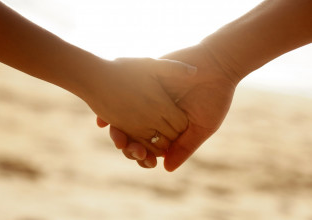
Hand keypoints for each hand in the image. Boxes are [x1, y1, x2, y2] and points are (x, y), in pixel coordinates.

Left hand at [98, 43, 238, 169]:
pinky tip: (103, 120)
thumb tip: (166, 168)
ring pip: (125, 118)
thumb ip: (185, 146)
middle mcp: (154, 114)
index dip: (143, 154)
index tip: (143, 160)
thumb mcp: (202, 127)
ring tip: (117, 137)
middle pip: (134, 134)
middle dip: (127, 144)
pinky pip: (122, 96)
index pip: (150, 145)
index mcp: (167, 127)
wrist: (217, 64)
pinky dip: (110, 109)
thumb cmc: (214, 98)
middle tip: (125, 147)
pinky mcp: (141, 82)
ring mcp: (146, 98)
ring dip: (117, 130)